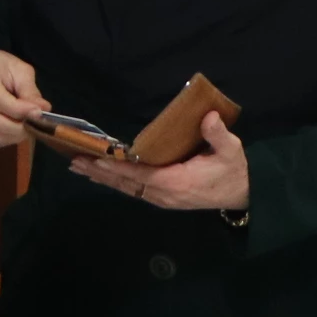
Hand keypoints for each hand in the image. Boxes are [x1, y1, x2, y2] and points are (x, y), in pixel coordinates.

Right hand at [0, 48, 45, 148]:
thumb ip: (30, 90)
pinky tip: (12, 131)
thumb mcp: (19, 69)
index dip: (20, 111)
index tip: (39, 114)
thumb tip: (44, 109)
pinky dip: (3, 138)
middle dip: (17, 128)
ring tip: (25, 129)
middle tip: (34, 125)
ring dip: (11, 135)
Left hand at [75, 111, 251, 212]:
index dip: (119, 167)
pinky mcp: (162, 198)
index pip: (141, 175)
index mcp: (177, 182)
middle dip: (100, 172)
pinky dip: (114, 181)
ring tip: (79, 167)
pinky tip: (100, 174)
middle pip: (126, 183)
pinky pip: (133, 189)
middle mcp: (164, 194)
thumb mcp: (231, 150)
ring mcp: (162, 198)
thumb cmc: (233, 170)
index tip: (99, 158)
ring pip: (126, 188)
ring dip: (103, 178)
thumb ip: (218, 135)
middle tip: (75, 161)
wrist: (242, 194)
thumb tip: (209, 117)